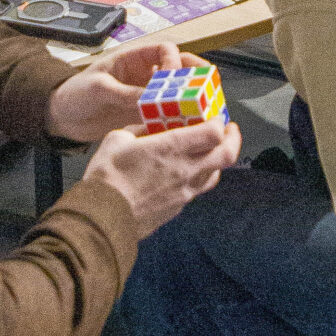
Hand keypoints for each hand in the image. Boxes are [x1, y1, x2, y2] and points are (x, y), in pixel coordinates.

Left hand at [44, 39, 196, 144]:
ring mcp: (145, 95)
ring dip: (188, 100)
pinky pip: (165, 114)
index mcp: (133, 59)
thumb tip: (148, 98)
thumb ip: (123, 92)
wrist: (62, 117)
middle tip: (205, 89)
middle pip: (178, 70)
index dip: (174, 60)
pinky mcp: (143, 114)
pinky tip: (182, 126)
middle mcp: (144, 75)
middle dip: (194, 78)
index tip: (175, 76)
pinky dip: (176, 119)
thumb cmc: (74, 93)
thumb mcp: (98, 88)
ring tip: (199, 111)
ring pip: (176, 93)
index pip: (164, 50)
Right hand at [80, 119, 241, 238]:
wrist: (102, 218)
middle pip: (227, 154)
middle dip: (233, 139)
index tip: (215, 117)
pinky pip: (199, 189)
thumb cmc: (106, 179)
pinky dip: (201, 177)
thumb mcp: (116, 139)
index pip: (213, 133)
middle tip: (229, 131)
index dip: (218, 122)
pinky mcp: (178, 208)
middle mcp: (184, 170)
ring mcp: (184, 192)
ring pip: (216, 173)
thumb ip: (136, 131)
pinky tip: (189, 173)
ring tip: (211, 151)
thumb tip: (144, 129)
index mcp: (170, 148)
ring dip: (218, 160)